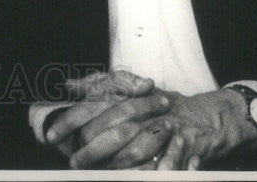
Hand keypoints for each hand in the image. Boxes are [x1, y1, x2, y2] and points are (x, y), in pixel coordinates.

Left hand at [68, 87, 256, 169]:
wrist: (206, 114)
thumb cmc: (160, 106)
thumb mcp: (128, 93)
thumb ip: (97, 88)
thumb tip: (68, 84)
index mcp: (126, 98)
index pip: (92, 107)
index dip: (69, 121)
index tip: (49, 136)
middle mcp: (144, 110)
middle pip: (113, 130)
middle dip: (91, 150)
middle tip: (73, 162)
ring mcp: (165, 126)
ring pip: (139, 147)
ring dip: (119, 165)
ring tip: (102, 175)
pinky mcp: (186, 141)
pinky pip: (173, 157)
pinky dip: (164, 168)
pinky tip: (156, 175)